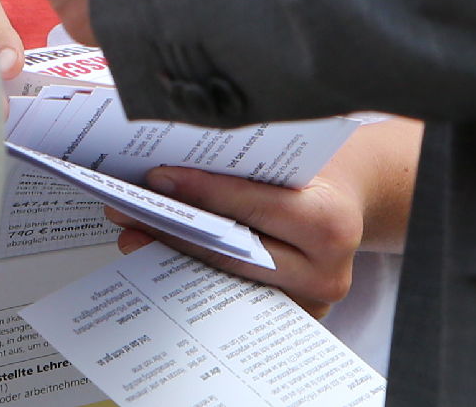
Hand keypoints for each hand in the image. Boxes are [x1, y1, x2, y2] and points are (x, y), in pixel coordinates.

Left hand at [112, 151, 367, 313]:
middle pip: (234, 253)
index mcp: (331, 223)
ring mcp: (307, 304)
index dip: (203, 192)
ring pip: (227, 280)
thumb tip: (172, 171)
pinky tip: (161, 256)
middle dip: (176, 229)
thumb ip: (244, 165)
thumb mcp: (291, 159)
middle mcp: (325, 272)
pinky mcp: (288, 317)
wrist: (346, 206)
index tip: (158, 179)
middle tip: (130, 209)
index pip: (255, 206)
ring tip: (134, 233)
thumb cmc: (314, 176)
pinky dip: (195, 273)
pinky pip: (233, 295)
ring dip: (175, 255)